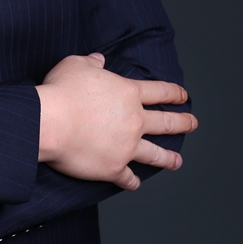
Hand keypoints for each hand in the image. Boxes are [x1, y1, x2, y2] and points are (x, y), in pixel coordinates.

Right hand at [35, 53, 197, 191]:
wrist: (49, 123)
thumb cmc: (61, 91)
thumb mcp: (75, 65)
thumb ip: (91, 62)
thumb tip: (99, 59)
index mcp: (129, 93)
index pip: (160, 91)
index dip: (174, 93)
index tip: (183, 96)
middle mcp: (134, 120)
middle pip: (166, 123)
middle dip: (183, 123)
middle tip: (192, 124)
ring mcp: (126, 146)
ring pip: (155, 154)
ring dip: (169, 158)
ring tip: (177, 161)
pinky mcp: (113, 168)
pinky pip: (128, 178)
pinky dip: (132, 182)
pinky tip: (135, 183)